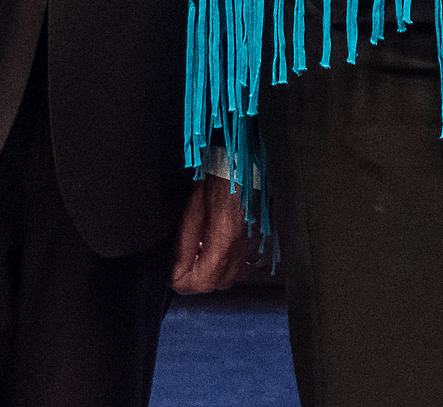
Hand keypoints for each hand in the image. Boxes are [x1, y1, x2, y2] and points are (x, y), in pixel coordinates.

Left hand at [171, 175, 259, 294]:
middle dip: (198, 279)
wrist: (243, 159)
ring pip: (234, 278)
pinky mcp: (267, 239)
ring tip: (204, 254)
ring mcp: (259, 242)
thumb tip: (179, 269)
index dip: (184, 281)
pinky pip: (249, 266)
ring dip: (216, 273)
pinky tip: (224, 250)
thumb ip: (186, 244)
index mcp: (226, 234)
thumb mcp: (193, 208)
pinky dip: (234, 265)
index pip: (204, 280)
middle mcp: (246, 243)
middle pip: (218, 283)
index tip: (175, 274)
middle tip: (187, 263)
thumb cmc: (219, 176)